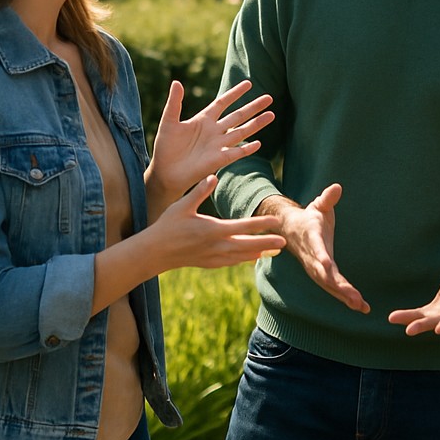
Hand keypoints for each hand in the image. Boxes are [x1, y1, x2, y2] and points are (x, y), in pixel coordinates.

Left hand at [147, 80, 273, 199]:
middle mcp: (214, 131)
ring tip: (272, 115)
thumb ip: (174, 103)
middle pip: (238, 115)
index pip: (223, 102)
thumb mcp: (168, 122)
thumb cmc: (165, 148)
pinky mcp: (219, 160)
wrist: (165, 172)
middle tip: (269, 97)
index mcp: (203, 120)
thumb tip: (176, 82)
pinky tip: (259, 143)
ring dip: (256, 124)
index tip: (249, 83)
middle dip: (254, 107)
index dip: (235, 93)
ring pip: (242, 131)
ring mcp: (218, 145)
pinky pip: (237, 153)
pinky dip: (247, 149)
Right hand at [148, 176, 285, 270]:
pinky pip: (231, 262)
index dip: (261, 224)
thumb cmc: (167, 225)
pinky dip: (244, 259)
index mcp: (211, 229)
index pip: (242, 226)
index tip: (276, 222)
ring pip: (241, 256)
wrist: (154, 252)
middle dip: (266, 243)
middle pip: (247, 244)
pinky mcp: (208, 263)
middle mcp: (215, 245)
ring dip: (259, 252)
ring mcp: (212, 257)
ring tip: (275, 251)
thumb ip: (199, 191)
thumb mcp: (182, 205)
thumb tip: (213, 175)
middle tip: (284, 242)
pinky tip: (253, 257)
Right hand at [270, 184, 369, 313]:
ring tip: (361, 306)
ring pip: (329, 285)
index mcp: (312, 237)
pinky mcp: (321, 275)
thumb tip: (337, 187)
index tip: (327, 265)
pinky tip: (362, 307)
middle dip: (339, 287)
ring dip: (344, 296)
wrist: (291, 231)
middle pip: (324, 274)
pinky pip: (333, 288)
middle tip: (356, 298)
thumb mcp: (318, 205)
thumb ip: (327, 199)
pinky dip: (345, 298)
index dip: (321, 257)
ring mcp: (315, 268)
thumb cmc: (310, 217)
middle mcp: (312, 256)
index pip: (316, 248)